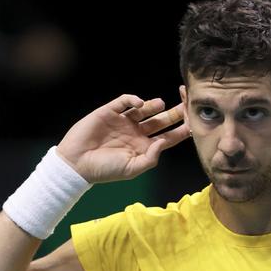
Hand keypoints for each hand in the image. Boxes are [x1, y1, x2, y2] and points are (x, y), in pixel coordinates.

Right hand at [55, 94, 190, 183]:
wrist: (78, 163)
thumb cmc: (105, 170)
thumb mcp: (131, 169)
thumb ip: (150, 158)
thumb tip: (163, 142)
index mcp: (144, 148)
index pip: (168, 138)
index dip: (181, 131)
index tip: (193, 124)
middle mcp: (136, 133)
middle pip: (161, 121)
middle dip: (174, 113)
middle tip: (186, 104)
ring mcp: (123, 121)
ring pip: (145, 109)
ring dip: (154, 105)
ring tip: (160, 104)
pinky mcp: (110, 112)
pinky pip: (124, 102)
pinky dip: (133, 99)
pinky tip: (139, 103)